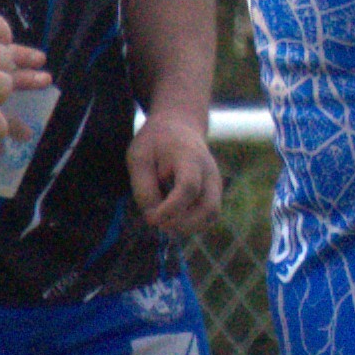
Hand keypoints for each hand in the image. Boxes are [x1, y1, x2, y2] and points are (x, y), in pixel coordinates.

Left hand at [128, 104, 221, 236]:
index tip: (150, 217)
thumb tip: (154, 217)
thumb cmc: (155, 142)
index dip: (170, 209)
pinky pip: (209, 217)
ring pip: (212, 216)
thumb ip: (143, 188)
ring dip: (188, 227)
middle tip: (158, 223)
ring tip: (164, 222)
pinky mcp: (214, 192)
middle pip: (209, 208)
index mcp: (190, 157)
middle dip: (183, 224)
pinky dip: (192, 224)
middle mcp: (210, 172)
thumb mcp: (138, 158)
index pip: (188, 187)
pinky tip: (173, 218)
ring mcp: (216, 183)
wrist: (180, 126)